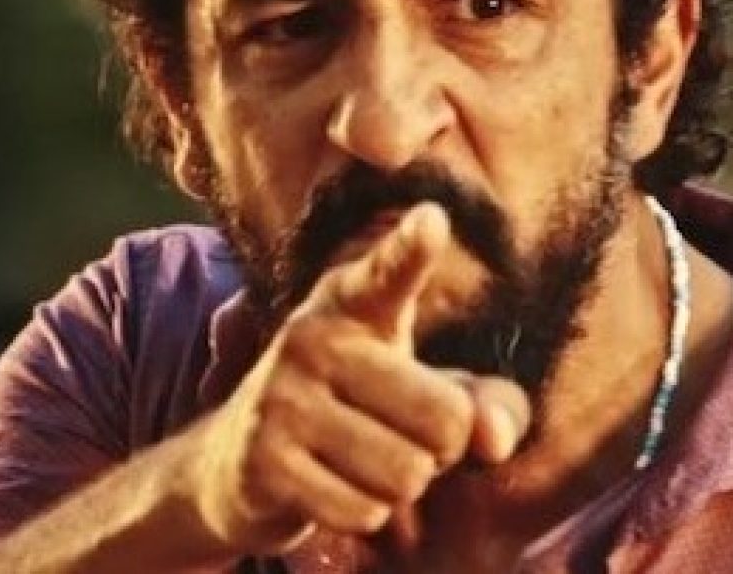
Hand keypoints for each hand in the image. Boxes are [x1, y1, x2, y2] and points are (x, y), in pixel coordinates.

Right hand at [188, 203, 530, 554]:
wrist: (240, 462)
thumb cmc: (363, 410)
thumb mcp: (426, 391)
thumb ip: (486, 406)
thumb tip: (492, 438)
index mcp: (357, 302)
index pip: (391, 272)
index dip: (412, 249)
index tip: (434, 219)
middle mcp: (314, 336)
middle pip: (444, 418)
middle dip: (443, 449)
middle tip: (407, 434)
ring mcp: (282, 396)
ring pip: (407, 474)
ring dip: (402, 487)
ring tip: (367, 460)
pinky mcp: (262, 459)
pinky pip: (364, 511)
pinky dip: (365, 514)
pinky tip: (335, 488)